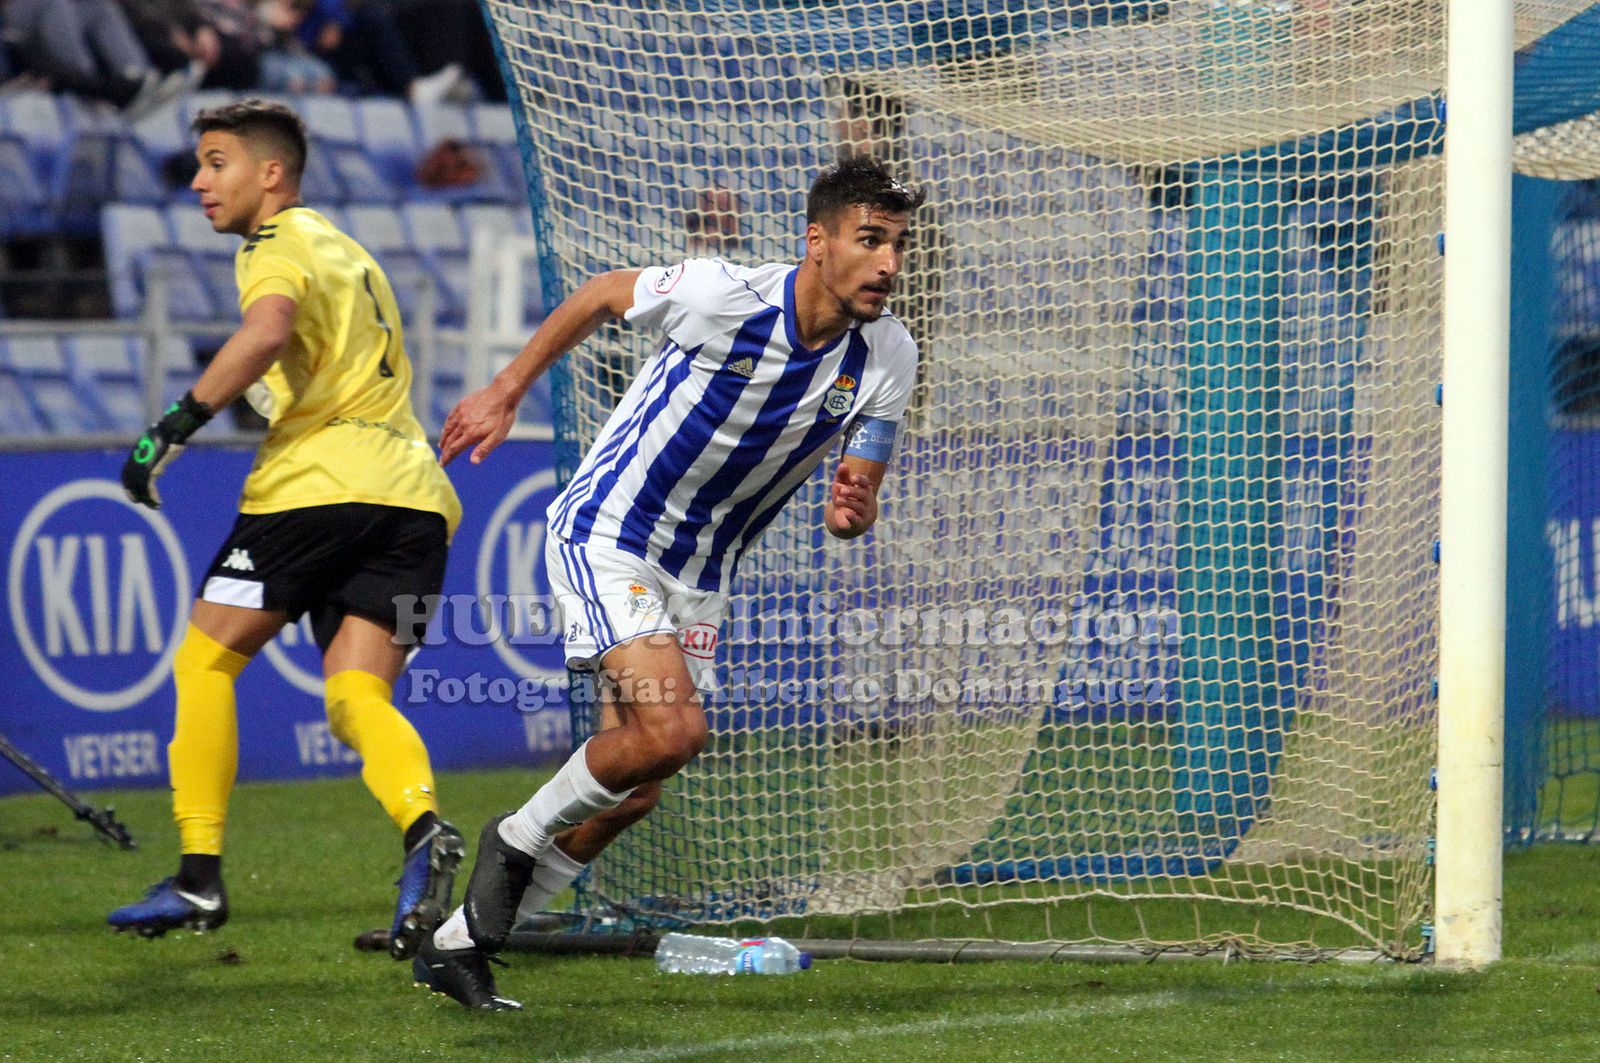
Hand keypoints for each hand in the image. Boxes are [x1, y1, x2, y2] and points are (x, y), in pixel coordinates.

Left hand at [121, 391, 212, 508]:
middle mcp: (136, 462)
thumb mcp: (161, 442)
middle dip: (134, 494)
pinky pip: (148, 488)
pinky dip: (153, 497)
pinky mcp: (150, 471)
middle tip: (139, 502)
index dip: (128, 486)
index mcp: (136, 455)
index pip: (126, 474)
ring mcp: (142, 466)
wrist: (171, 430)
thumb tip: (168, 439)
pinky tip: (159, 503)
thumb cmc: (170, 433)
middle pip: (129, 483)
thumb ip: (159, 448)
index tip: (133, 494)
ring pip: (140, 488)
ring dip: (147, 500)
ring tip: (155, 506)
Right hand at [439, 384, 517, 465]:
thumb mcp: (497, 436)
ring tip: (441, 446)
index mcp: (470, 433)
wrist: (502, 394)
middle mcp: (463, 424)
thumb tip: (473, 461)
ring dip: (443, 439)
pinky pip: (450, 417)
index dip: (448, 458)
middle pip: (449, 440)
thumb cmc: (502, 417)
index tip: (443, 464)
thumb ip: (484, 449)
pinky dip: (446, 425)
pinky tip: (446, 427)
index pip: (454, 449)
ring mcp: (461, 413)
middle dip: (444, 451)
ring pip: (447, 428)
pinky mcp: (462, 404)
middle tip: (441, 459)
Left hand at [826, 461, 875, 537]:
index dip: (860, 480)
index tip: (852, 478)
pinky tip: (846, 513)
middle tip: (842, 490)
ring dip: (848, 502)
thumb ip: (841, 476)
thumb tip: (843, 465)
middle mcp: (867, 501)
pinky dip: (852, 517)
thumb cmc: (845, 498)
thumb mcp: (841, 486)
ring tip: (838, 500)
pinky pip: (857, 521)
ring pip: (859, 507)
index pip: (865, 483)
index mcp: (864, 489)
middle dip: (853, 491)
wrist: (846, 520)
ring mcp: (865, 513)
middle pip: (863, 494)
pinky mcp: (859, 524)